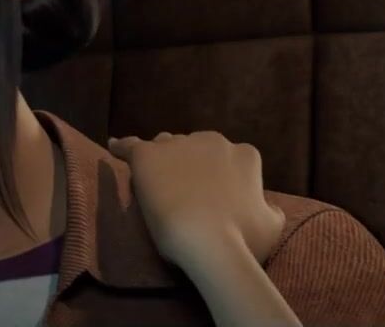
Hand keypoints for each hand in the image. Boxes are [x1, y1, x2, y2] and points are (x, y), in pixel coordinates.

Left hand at [108, 131, 284, 265]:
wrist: (209, 241)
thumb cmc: (244, 240)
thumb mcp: (271, 225)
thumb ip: (269, 210)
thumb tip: (269, 207)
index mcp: (244, 155)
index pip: (227, 158)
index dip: (217, 176)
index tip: (211, 194)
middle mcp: (213, 141)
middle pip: (194, 148)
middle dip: (188, 164)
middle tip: (180, 191)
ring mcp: (179, 146)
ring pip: (165, 146)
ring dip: (161, 160)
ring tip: (153, 179)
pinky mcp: (148, 156)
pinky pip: (130, 146)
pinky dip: (121, 148)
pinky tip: (113, 148)